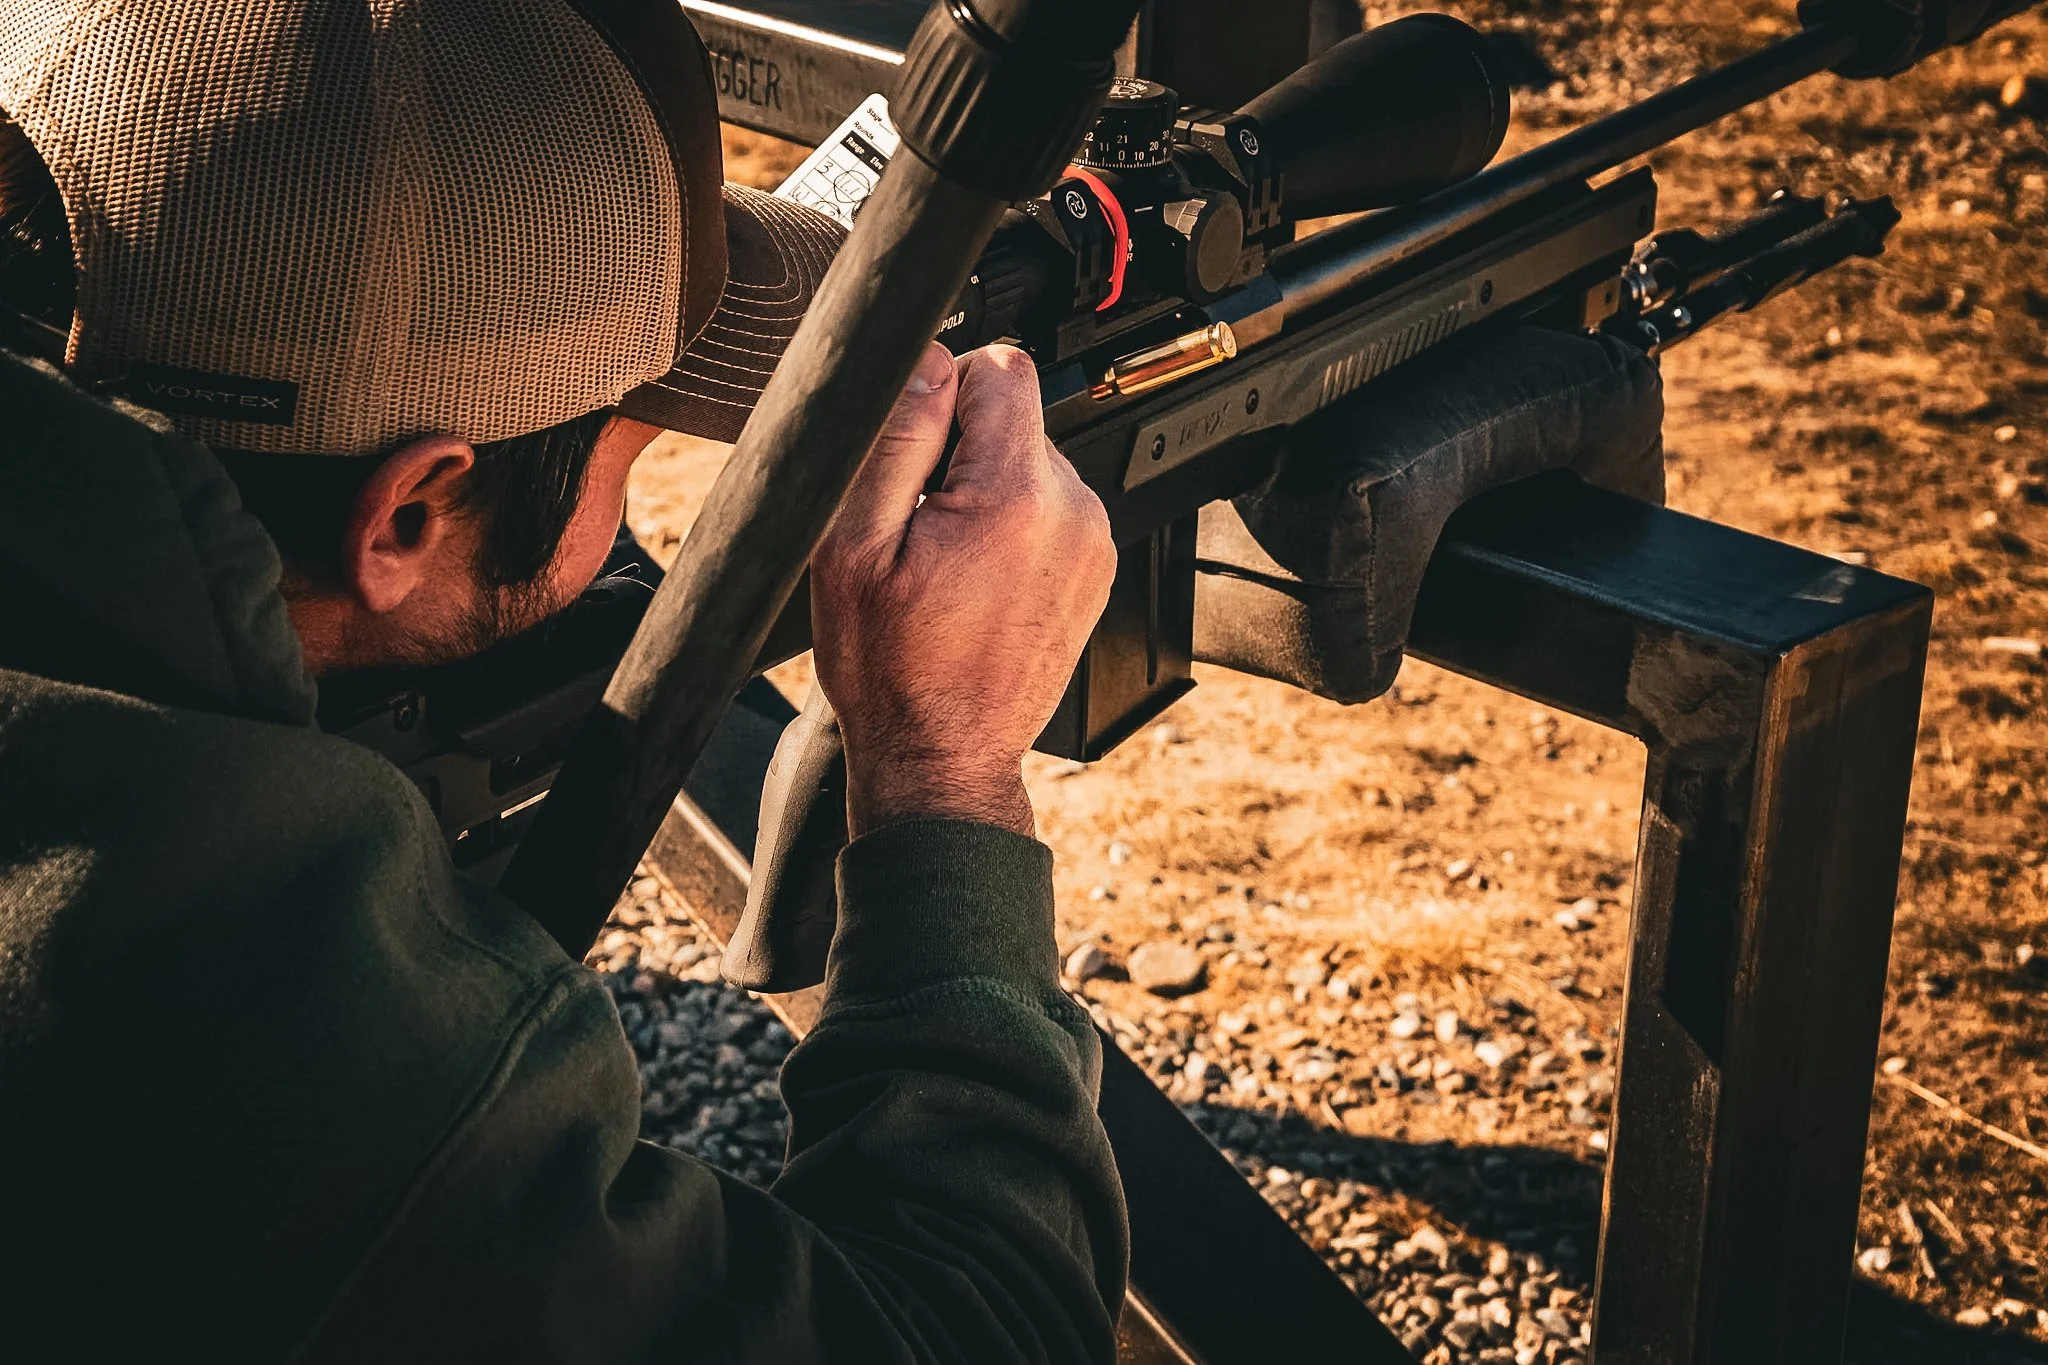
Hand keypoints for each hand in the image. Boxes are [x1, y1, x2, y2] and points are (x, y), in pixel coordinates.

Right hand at [811, 342, 1115, 837]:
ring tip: (944, 562)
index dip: (947, 388)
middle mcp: (1073, 513)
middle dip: (960, 450)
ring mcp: (1093, 544)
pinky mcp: (1095, 571)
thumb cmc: (891, 670)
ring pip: (1030, 464)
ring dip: (984, 491)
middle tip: (917, 524)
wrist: (941, 757)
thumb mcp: (855, 545)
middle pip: (1016, 418)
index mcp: (1015, 497)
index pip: (1002, 368)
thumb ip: (897, 438)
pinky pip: (1049, 510)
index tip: (915, 444)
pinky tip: (973, 581)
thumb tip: (925, 362)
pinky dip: (1010, 528)